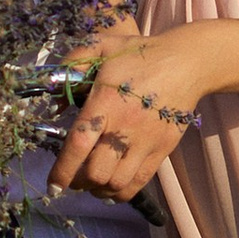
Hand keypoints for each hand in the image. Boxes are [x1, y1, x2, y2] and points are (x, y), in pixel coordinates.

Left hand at [50, 40, 204, 197]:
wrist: (186, 62)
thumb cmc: (139, 54)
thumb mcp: (101, 45)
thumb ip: (73, 63)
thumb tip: (54, 98)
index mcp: (106, 103)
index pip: (79, 144)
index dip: (63, 169)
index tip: (52, 185)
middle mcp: (125, 128)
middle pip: (96, 172)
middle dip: (78, 181)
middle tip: (73, 176)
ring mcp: (146, 142)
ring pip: (116, 183)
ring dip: (99, 189)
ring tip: (91, 182)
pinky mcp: (162, 150)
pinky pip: (139, 182)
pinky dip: (121, 192)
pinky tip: (112, 186)